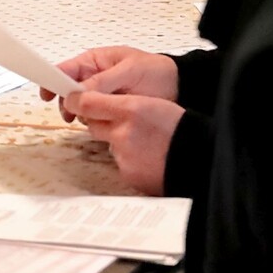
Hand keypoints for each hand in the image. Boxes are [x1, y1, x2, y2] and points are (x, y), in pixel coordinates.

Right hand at [48, 45, 178, 109]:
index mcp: (93, 62)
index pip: (64, 70)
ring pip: (79, 107)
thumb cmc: (154, 71)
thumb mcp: (128, 71)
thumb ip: (103, 81)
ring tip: (96, 118)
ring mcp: (100, 95)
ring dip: (83, 114)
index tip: (45, 95)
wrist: (178, 87)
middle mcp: (92, 78)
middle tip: (72, 115)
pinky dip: (94, 122)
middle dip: (68, 104)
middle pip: (67, 92)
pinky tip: (104, 124)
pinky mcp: (108, 110)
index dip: (51, 81)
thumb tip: (77, 92)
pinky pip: (93, 118)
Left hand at [66, 89, 182, 194]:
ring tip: (146, 143)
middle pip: (94, 124)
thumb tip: (96, 102)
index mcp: (132, 109)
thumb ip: (126, 103)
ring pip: (109, 144)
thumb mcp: (156, 105)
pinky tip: (148, 158)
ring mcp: (124, 155)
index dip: (78, 100)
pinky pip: (120, 162)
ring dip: (119, 142)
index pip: (88, 102)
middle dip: (103, 122)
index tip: (73, 99)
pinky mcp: (126, 173)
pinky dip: (130, 160)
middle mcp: (124, 132)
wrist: (199, 159)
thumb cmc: (184, 131)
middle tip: (124, 123)